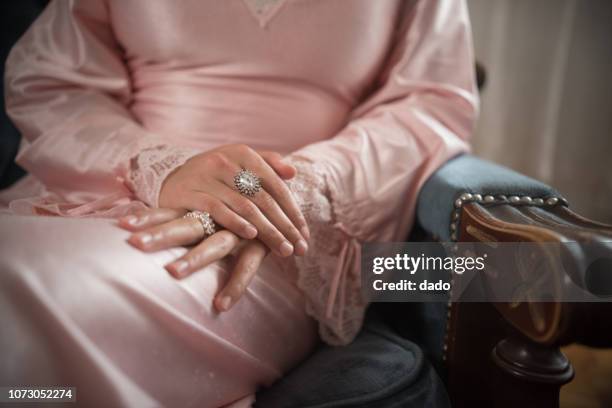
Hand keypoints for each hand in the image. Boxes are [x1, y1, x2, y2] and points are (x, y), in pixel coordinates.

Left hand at [119, 208, 268, 311]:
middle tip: (134, 244)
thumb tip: (181, 210)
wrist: (285, 199)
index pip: (170, 211)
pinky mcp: (260, 245)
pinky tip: (221, 306)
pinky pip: (248, 267)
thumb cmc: (246, 204)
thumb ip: (194, 207)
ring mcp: (239, 231)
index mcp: (206, 208)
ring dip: (194, 258)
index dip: (147, 217)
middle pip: (186, 225)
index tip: (121, 224)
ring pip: (215, 244)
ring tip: (172, 272)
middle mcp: (220, 218)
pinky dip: (235, 285)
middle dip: (160, 235)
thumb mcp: (221, 204)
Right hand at [158, 145, 308, 256]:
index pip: (276, 185)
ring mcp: (207, 176)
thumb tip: (293, 172)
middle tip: (299, 248)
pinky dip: (236, 223)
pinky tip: (252, 236)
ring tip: (283, 249)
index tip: (304, 234)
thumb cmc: (215, 175)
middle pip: (264, 199)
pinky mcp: (190, 192)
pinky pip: (218, 209)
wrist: (170, 178)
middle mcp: (226, 161)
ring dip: (267, 230)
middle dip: (285, 226)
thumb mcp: (240, 163)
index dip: (293, 211)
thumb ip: (268, 164)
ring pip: (245, 206)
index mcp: (243, 153)